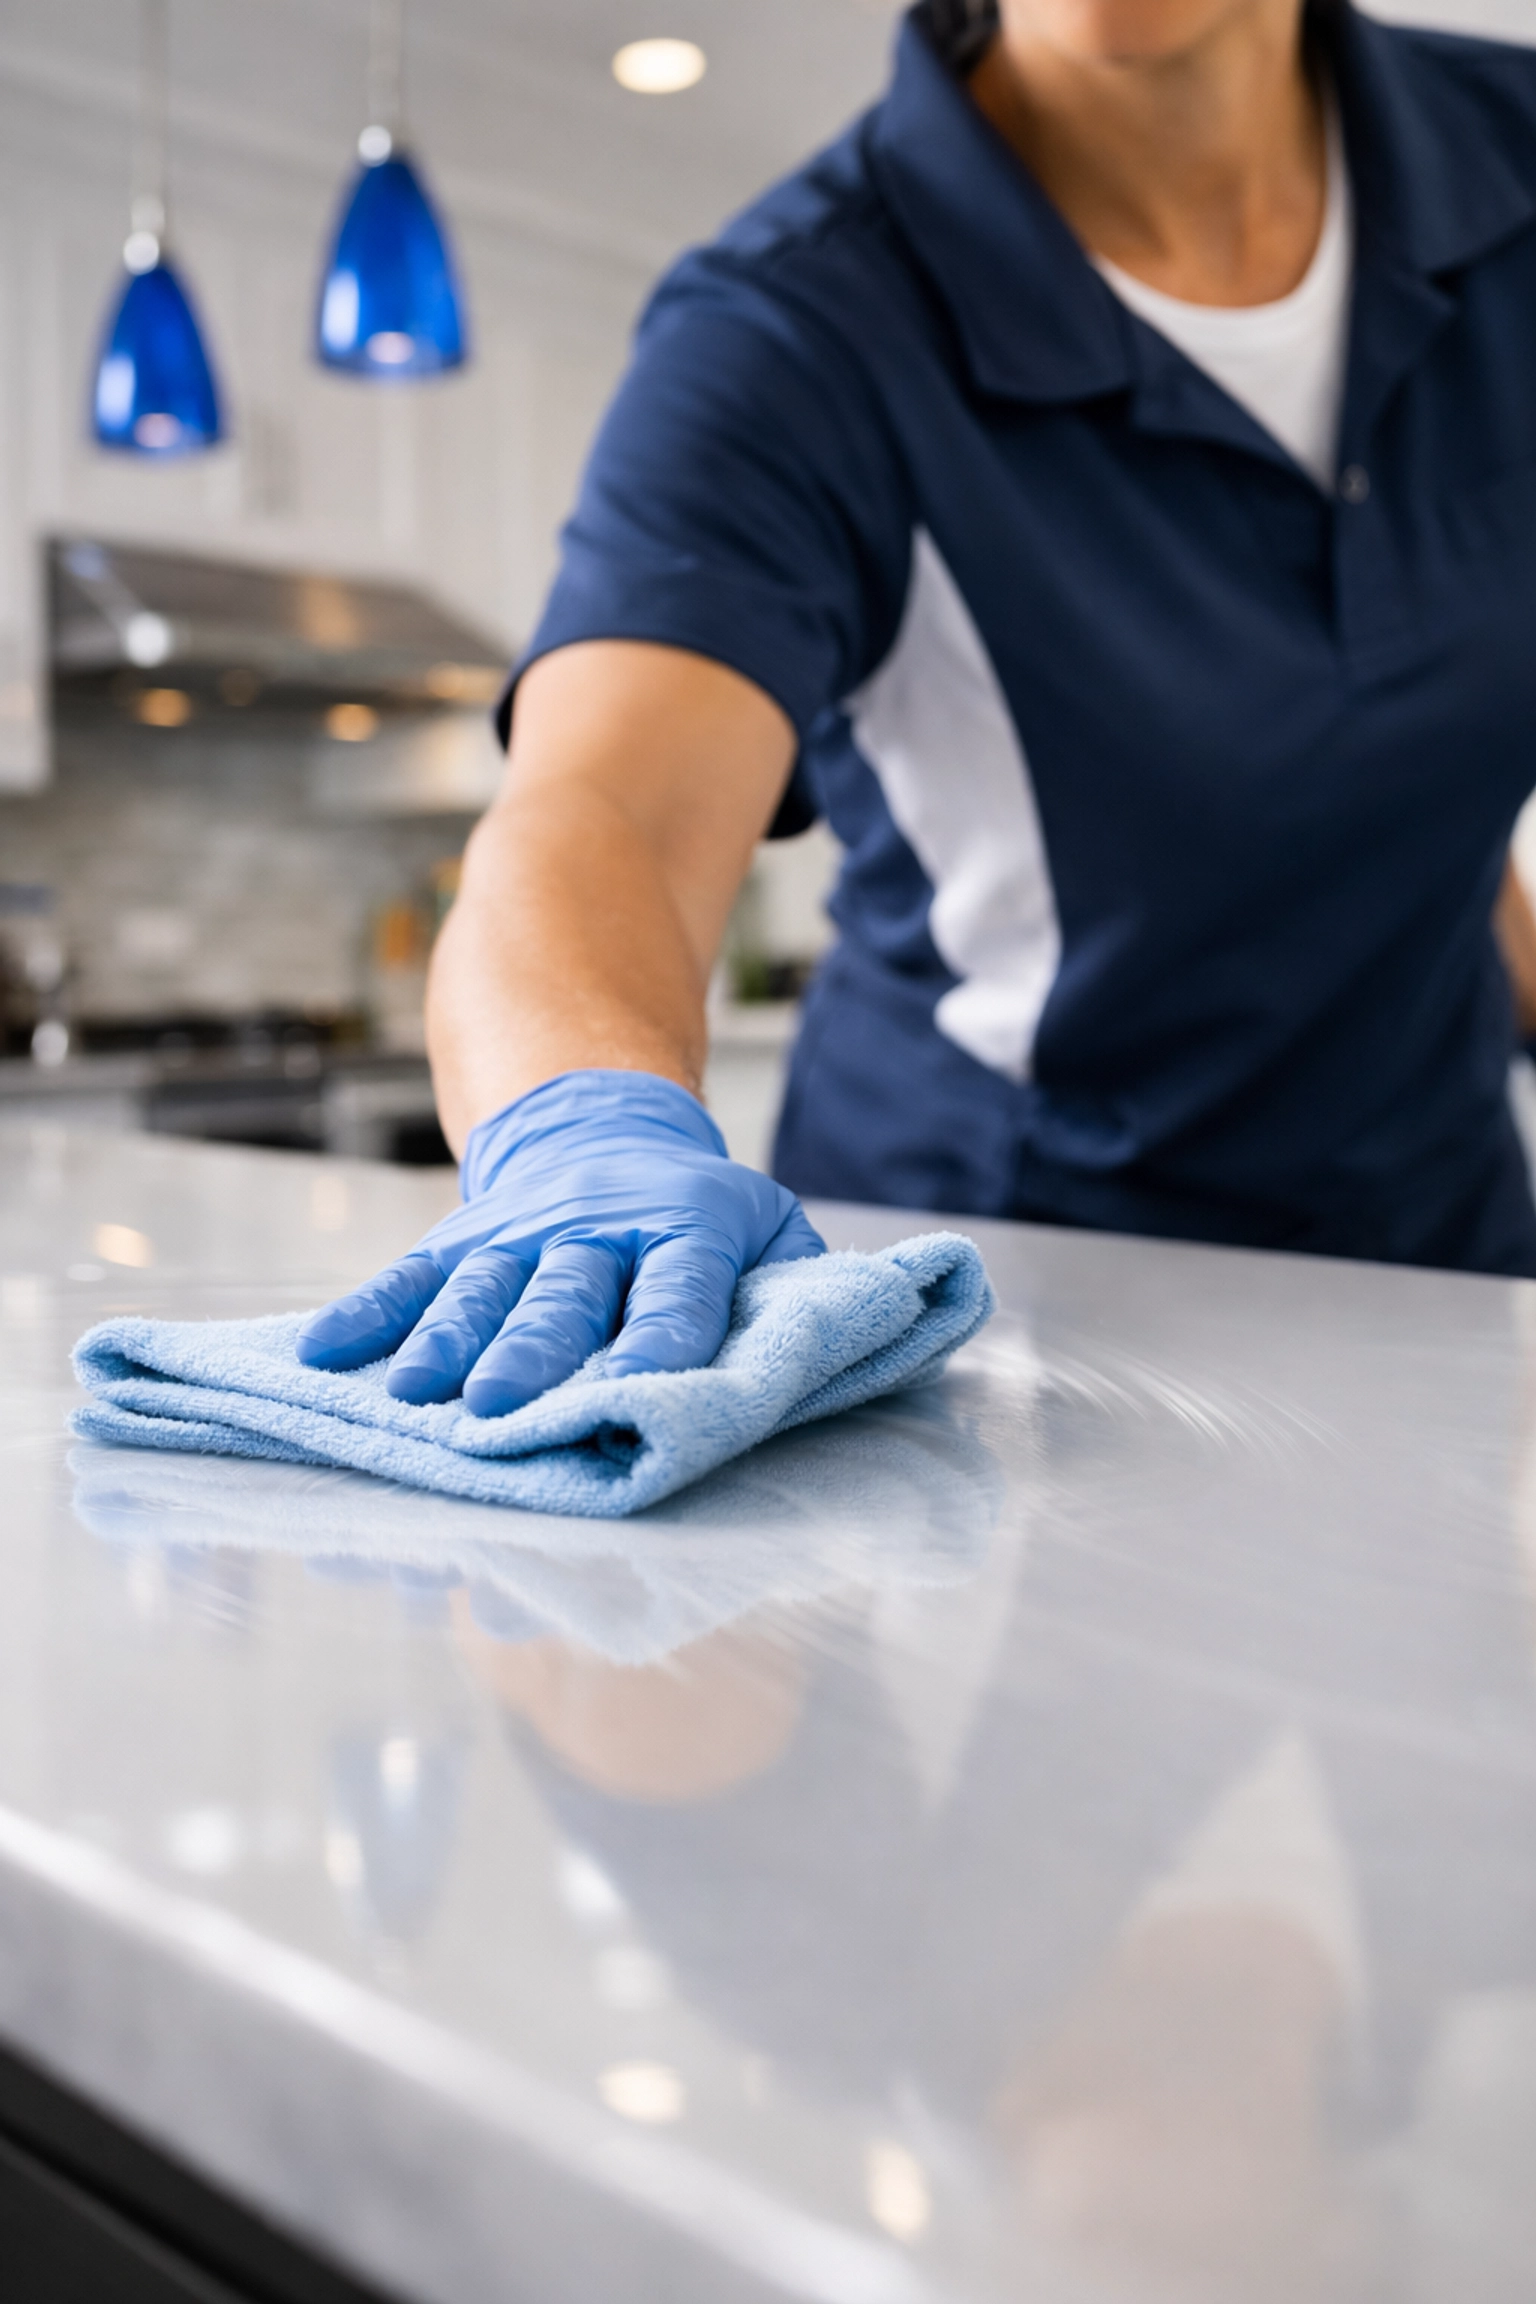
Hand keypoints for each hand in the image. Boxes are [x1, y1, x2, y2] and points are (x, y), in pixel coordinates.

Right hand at [295, 1070, 824, 1416]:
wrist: (601, 1119)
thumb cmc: (699, 1213)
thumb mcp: (767, 1226)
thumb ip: (800, 1290)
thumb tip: (859, 1343)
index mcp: (685, 1229)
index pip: (674, 1288)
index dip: (656, 1338)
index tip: (634, 1391)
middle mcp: (596, 1230)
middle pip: (562, 1295)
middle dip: (529, 1354)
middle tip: (499, 1409)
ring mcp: (519, 1233)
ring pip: (480, 1288)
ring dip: (443, 1342)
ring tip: (413, 1393)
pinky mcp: (462, 1239)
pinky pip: (411, 1276)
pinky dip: (367, 1314)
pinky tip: (322, 1354)